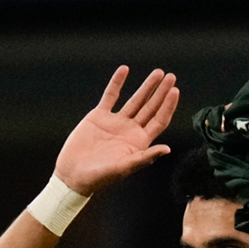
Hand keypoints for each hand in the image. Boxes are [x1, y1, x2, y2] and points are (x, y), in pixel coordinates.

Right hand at [52, 67, 180, 196]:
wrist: (73, 175)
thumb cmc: (99, 177)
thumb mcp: (124, 168)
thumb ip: (145, 158)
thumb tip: (167, 149)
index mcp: (138, 143)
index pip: (159, 121)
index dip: (168, 106)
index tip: (174, 91)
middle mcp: (130, 131)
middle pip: (150, 108)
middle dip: (161, 92)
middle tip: (171, 77)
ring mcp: (115, 122)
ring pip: (135, 100)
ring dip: (147, 87)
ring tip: (158, 73)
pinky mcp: (99, 117)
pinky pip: (110, 96)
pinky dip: (117, 83)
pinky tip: (124, 70)